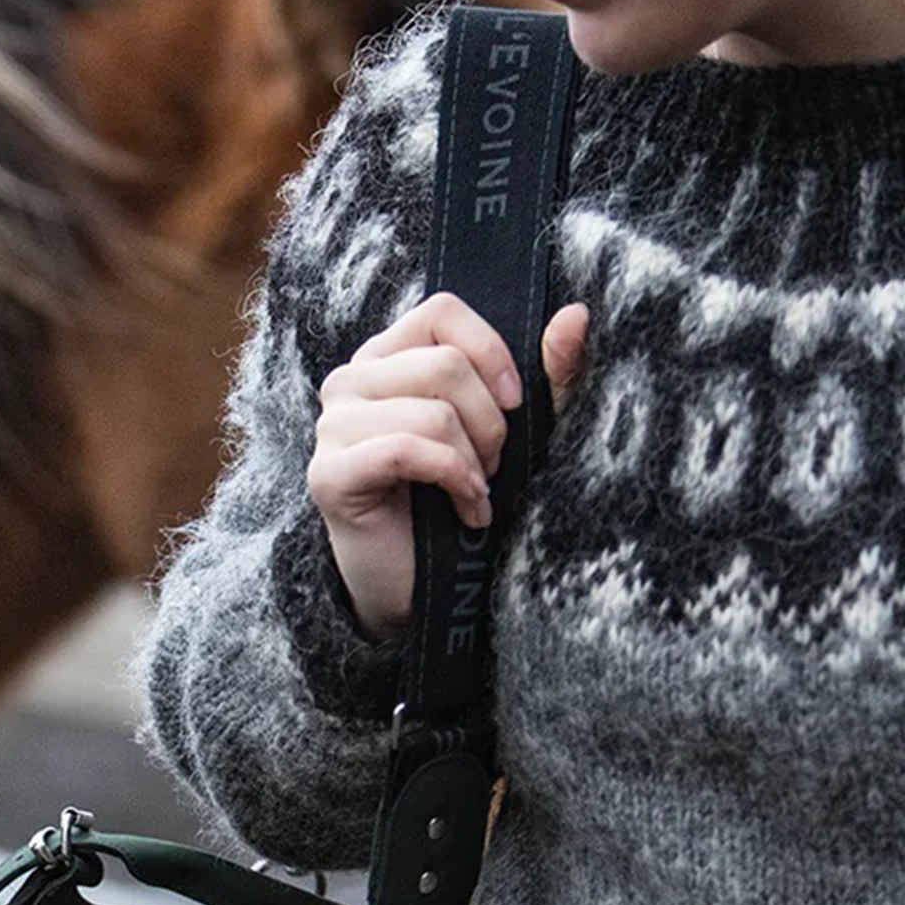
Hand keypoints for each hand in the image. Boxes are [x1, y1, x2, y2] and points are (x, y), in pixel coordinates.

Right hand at [306, 294, 588, 639]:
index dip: (490, 352)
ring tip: (477, 492)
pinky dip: (451, 482)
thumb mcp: (518, 435)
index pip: (441, 312)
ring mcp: (330, 427)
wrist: (424, 592)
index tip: (515, 405)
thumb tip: (577, 313)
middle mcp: (349, 382)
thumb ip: (548, 376)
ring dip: (473, 461)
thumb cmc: (463, 503)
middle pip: (444, 365)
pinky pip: (405, 450)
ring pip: (431, 411)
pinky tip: (468, 511)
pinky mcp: (328, 474)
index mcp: (388, 359)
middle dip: (489, 423)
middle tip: (494, 467)